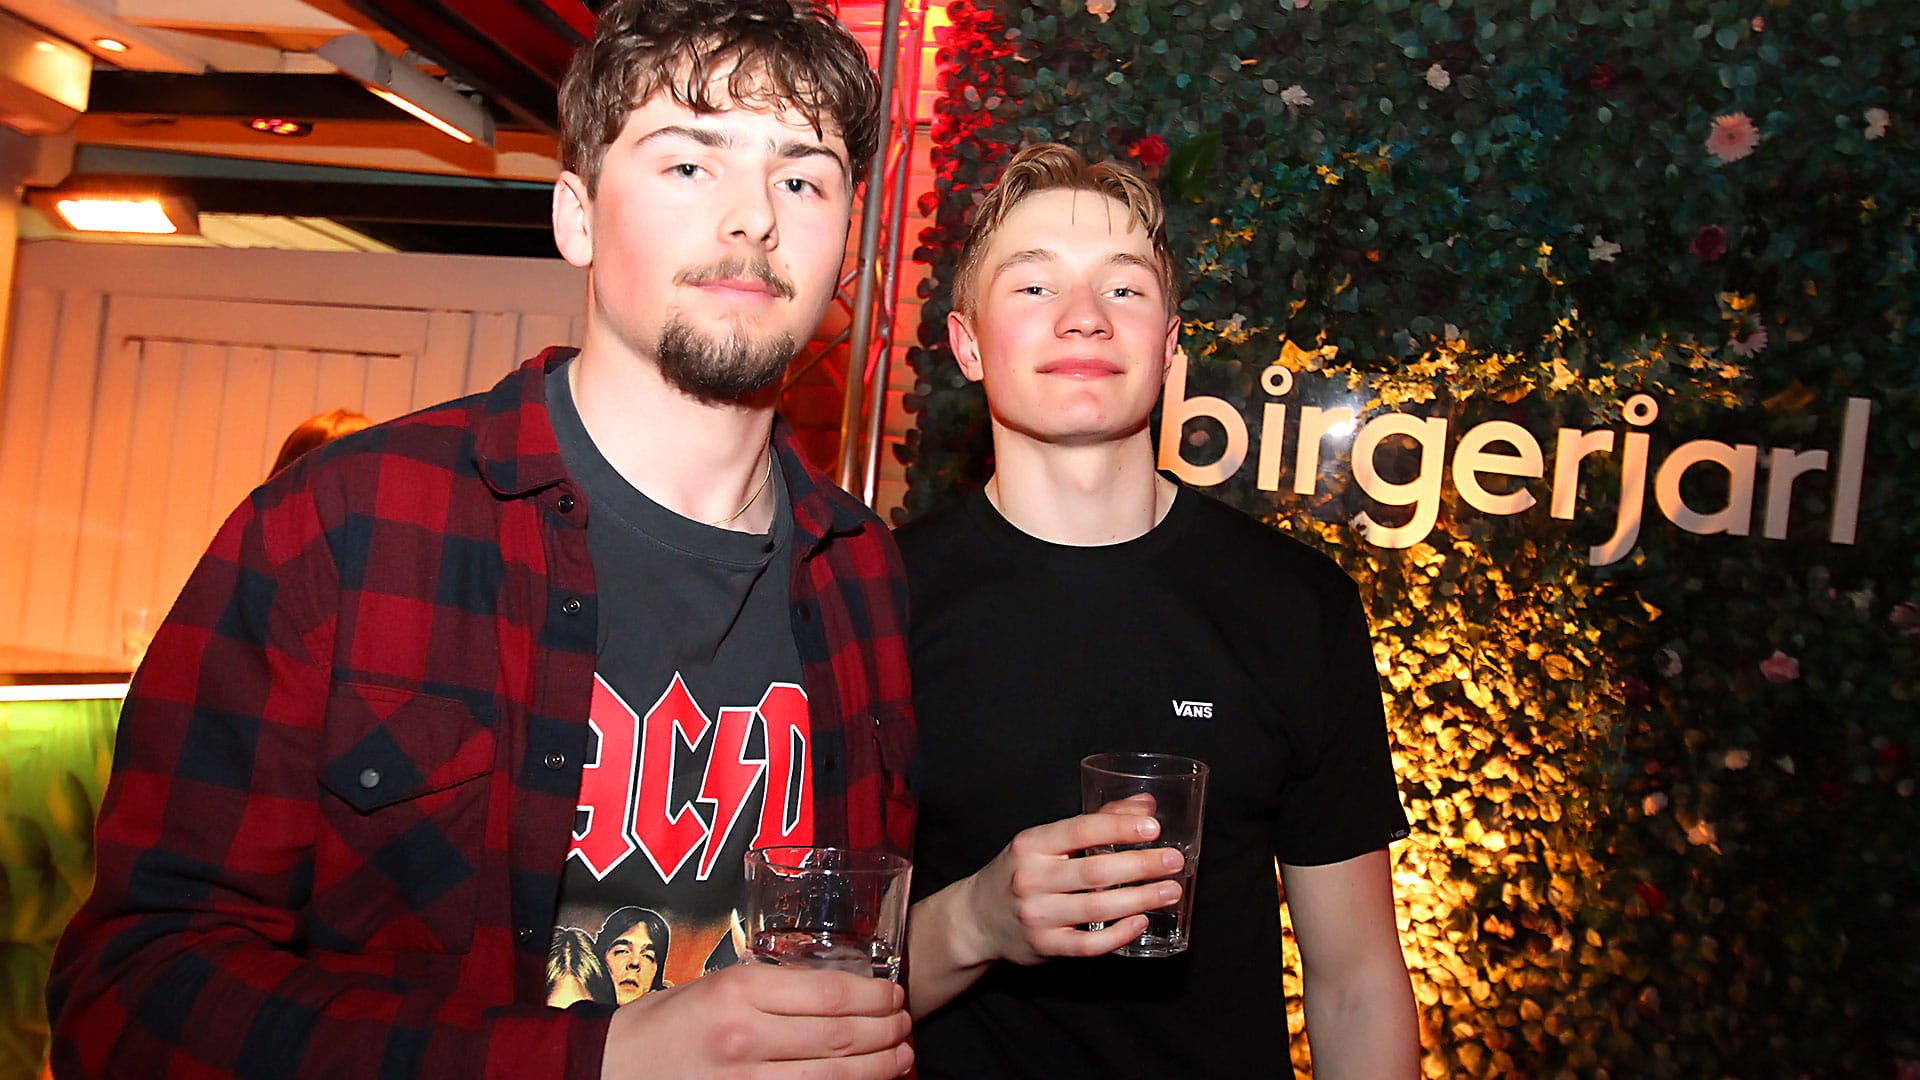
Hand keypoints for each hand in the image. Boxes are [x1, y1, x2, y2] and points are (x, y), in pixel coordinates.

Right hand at [598, 962, 911, 1079]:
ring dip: (878, 1069)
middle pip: (841, 1037)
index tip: (895, 994)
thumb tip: (837, 990)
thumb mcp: (716, 983)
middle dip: (887, 1033)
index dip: (876, 997)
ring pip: (833, 1078)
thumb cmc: (664, 1022)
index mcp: (740, 991)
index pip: (831, 994)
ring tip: (901, 1058)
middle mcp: (746, 1036)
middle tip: (907, 1026)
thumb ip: (771, 986)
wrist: (612, 1069)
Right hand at [955, 797, 1184, 966]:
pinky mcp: (1044, 946)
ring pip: (1096, 907)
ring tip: (1171, 891)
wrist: (977, 918)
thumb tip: (1146, 806)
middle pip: (1094, 871)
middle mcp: (1030, 879)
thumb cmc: (1020, 872)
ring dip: (1139, 898)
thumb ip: (1096, 822)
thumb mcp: (1044, 841)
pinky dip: (1118, 934)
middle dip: (1140, 865)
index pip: (1079, 830)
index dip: (1118, 827)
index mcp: (1030, 844)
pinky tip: (1141, 922)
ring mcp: (1037, 916)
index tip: (1153, 828)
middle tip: (1174, 861)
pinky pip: (1088, 944)